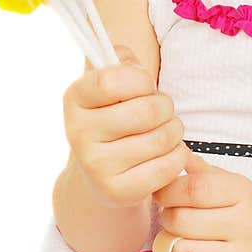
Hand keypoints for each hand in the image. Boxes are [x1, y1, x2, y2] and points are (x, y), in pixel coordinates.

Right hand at [62, 45, 187, 208]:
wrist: (100, 174)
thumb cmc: (114, 119)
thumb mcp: (110, 85)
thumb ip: (120, 60)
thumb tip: (131, 63)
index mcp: (75, 98)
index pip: (112, 80)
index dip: (141, 81)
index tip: (145, 87)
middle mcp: (78, 132)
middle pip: (146, 111)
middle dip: (166, 108)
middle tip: (163, 113)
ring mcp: (95, 166)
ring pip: (161, 139)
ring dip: (175, 132)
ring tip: (166, 133)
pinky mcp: (117, 191)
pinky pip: (166, 167)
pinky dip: (177, 158)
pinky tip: (166, 155)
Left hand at [151, 148, 251, 251]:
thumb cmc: (238, 212)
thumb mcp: (226, 184)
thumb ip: (198, 170)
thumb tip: (174, 150)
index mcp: (243, 194)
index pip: (192, 189)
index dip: (167, 192)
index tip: (163, 195)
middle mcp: (247, 226)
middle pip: (182, 222)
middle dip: (167, 219)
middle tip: (172, 219)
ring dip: (169, 248)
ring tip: (176, 241)